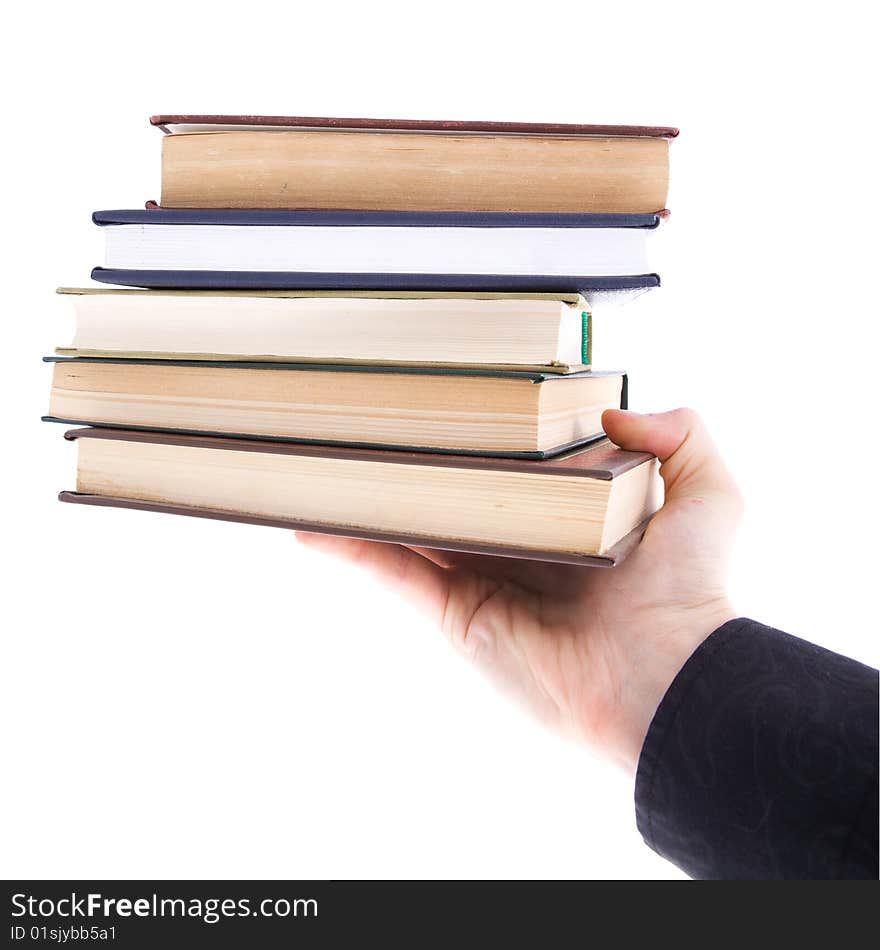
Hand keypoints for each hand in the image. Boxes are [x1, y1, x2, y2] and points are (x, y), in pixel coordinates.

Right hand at [297, 409, 741, 772]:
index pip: (509, 464)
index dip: (476, 434)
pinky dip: (351, 546)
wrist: (669, 674)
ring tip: (320, 462)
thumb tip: (618, 412)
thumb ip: (682, 434)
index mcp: (567, 514)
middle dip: (410, 461)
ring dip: (367, 498)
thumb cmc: (691, 586)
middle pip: (450, 493)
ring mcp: (481, 577)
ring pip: (411, 528)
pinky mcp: (457, 613)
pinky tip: (310, 521)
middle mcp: (518, 543)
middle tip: (364, 422)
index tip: (441, 398)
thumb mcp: (711, 493)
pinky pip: (396, 572)